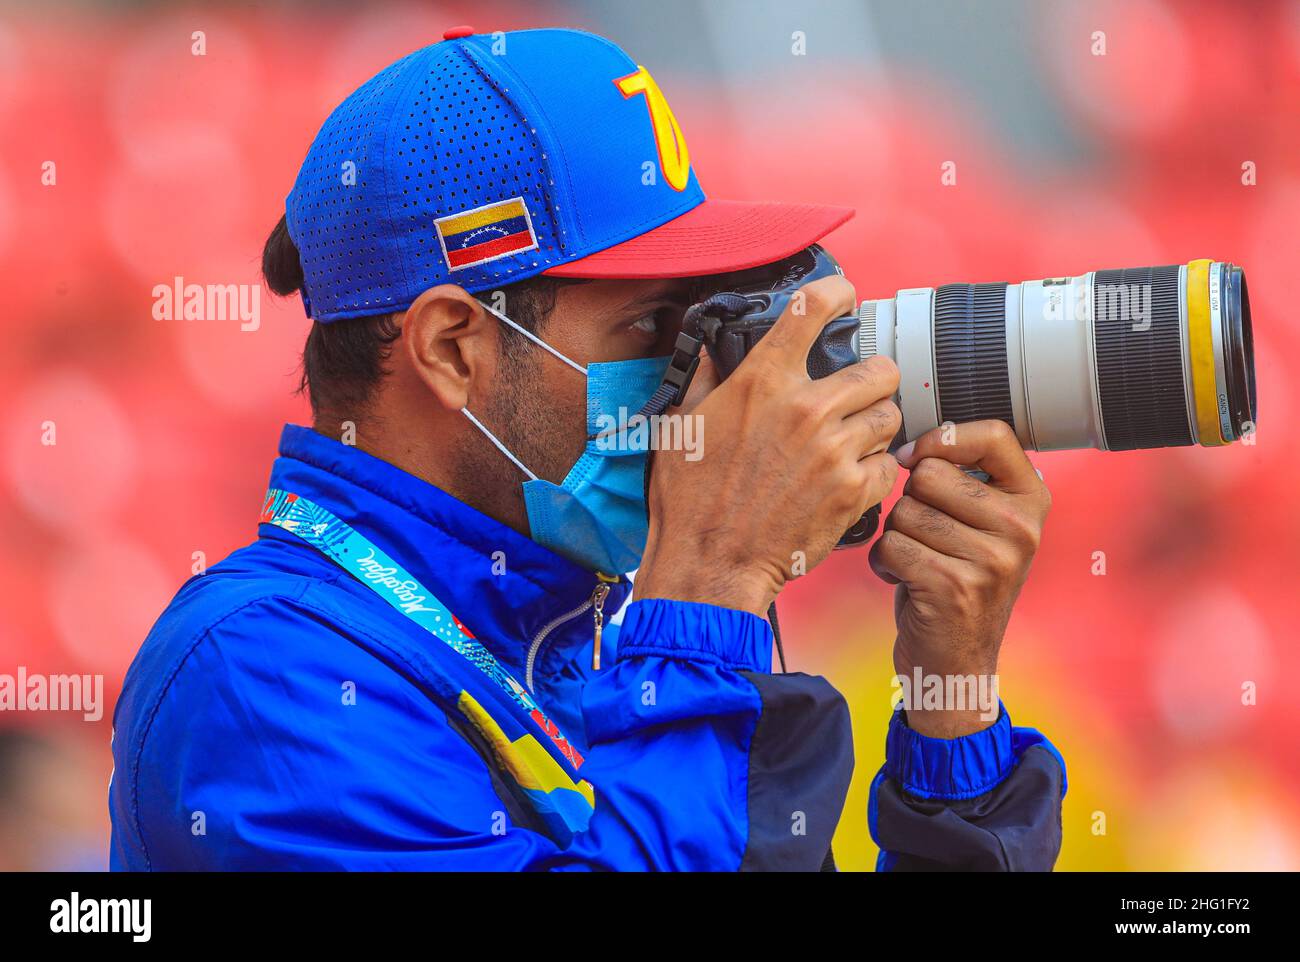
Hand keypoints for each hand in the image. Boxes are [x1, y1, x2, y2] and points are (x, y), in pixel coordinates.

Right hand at [635, 275, 901, 616]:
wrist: (710, 564)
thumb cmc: (690, 501)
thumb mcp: (681, 428)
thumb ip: (705, 382)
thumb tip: (714, 355)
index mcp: (762, 382)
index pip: (812, 309)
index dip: (836, 293)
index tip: (844, 297)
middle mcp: (806, 408)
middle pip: (879, 368)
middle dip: (872, 381)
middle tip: (856, 397)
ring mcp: (835, 450)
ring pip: (891, 416)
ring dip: (876, 428)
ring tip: (852, 444)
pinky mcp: (853, 491)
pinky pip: (888, 466)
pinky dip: (875, 473)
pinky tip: (849, 482)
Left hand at [869, 420, 1050, 737]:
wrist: (955, 663)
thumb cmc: (957, 580)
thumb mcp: (981, 524)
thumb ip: (963, 478)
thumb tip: (911, 446)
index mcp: (1032, 500)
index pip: (993, 433)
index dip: (944, 438)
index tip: (918, 457)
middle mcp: (1022, 528)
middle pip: (930, 473)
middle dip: (910, 502)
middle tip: (927, 538)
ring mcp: (992, 560)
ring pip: (904, 511)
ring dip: (896, 537)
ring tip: (919, 563)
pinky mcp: (954, 587)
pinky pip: (891, 546)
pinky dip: (884, 564)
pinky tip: (906, 582)